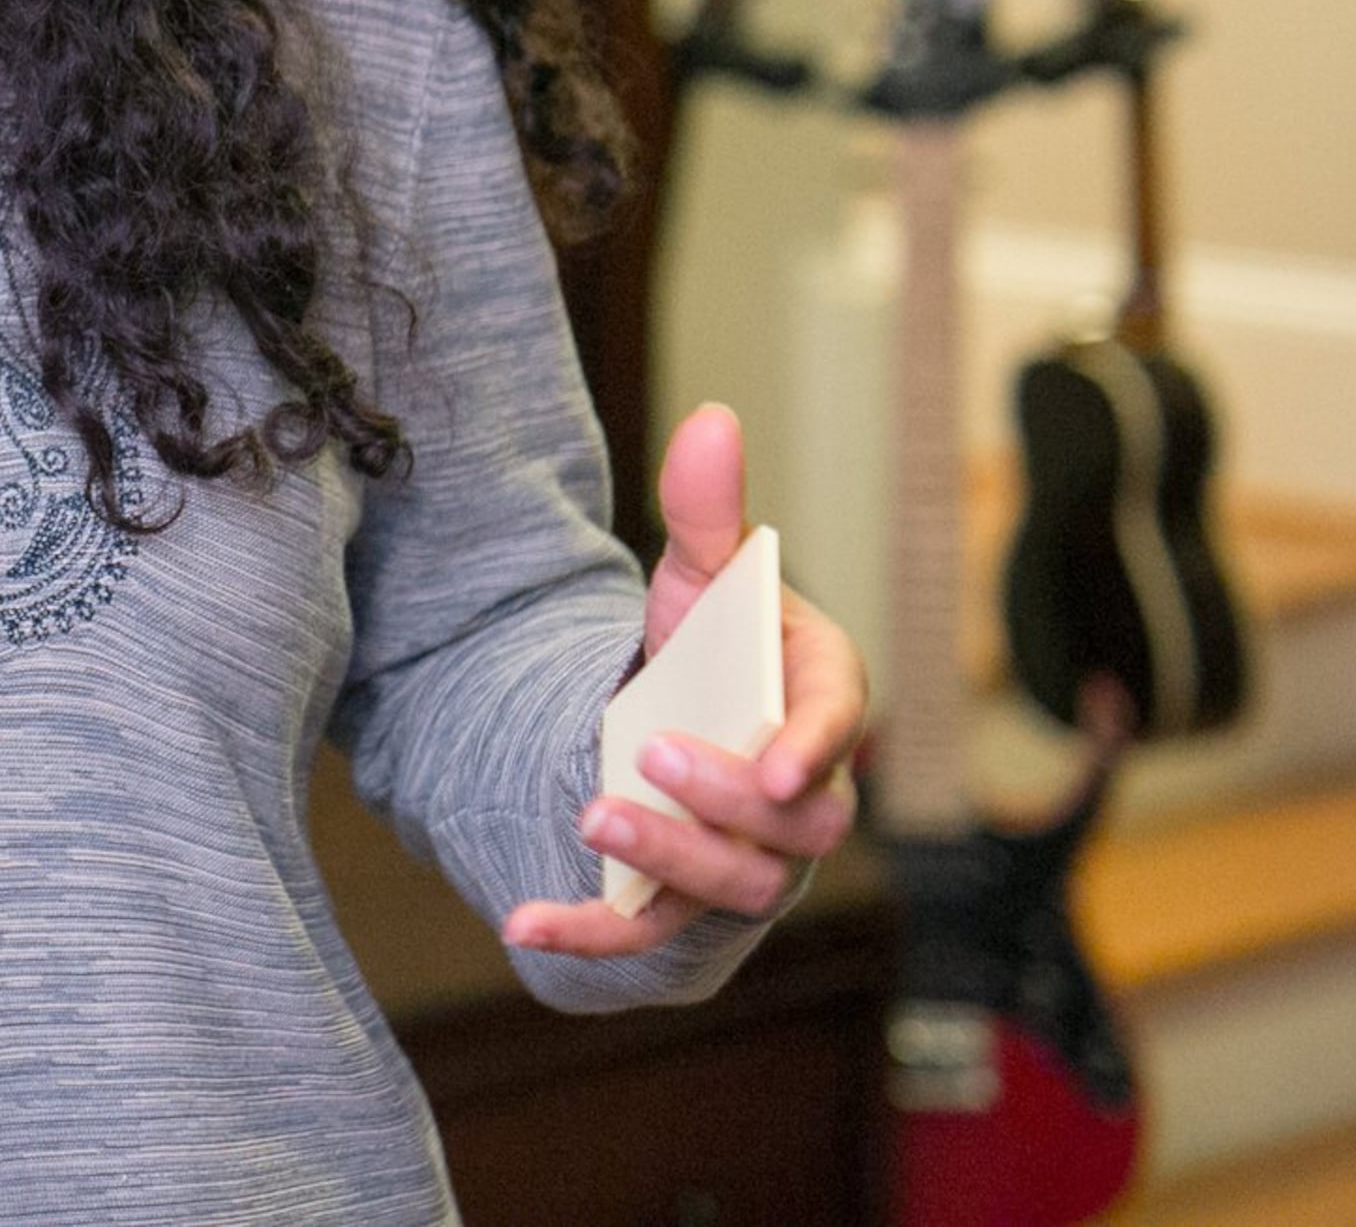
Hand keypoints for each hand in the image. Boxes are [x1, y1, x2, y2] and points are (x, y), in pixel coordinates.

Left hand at [502, 403, 867, 958]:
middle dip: (728, 798)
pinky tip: (518, 922)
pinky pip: (643, 933)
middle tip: (648, 754)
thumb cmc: (703, 643)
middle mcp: (801, 794)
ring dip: (669, 862)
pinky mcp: (681, 901)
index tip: (782, 757)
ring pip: (735, 885)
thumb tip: (713, 420)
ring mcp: (747, 857)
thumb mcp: (699, 573)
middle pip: (796, 824)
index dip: (817, 743)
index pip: (837, 722)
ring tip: (592, 817)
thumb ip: (707, 510)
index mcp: (817, 701)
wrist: (662, 716)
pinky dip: (586, 934)